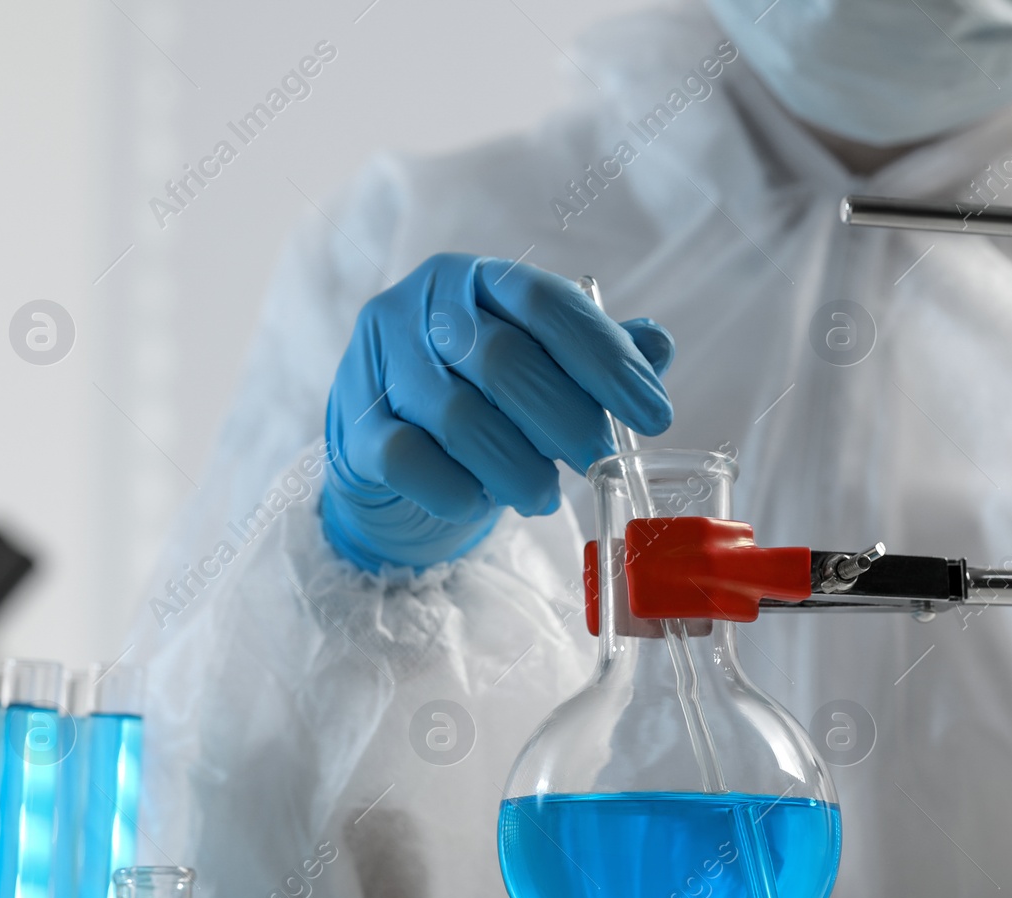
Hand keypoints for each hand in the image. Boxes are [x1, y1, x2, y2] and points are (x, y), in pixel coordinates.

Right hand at [323, 253, 674, 568]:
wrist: (391, 451)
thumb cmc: (482, 400)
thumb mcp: (543, 366)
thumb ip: (596, 354)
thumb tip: (658, 345)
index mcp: (479, 279)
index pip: (547, 304)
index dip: (606, 359)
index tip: (654, 414)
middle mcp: (421, 307)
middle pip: (501, 359)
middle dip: (564, 419)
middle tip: (597, 460)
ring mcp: (379, 364)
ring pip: (456, 416)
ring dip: (514, 467)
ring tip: (543, 496)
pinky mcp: (353, 428)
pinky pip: (409, 460)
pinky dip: (456, 490)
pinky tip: (481, 503)